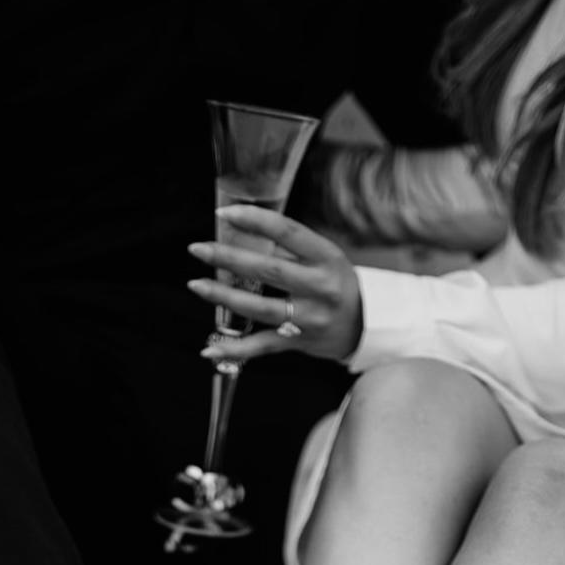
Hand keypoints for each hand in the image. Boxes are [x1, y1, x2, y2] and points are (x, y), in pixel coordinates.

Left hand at [187, 204, 361, 364]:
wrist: (368, 325)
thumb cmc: (338, 284)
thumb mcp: (325, 258)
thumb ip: (291, 249)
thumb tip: (243, 235)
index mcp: (326, 257)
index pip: (287, 232)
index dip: (254, 221)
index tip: (224, 214)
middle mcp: (319, 287)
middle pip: (268, 269)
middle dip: (229, 258)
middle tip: (198, 249)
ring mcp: (310, 317)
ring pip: (261, 308)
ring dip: (224, 297)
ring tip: (197, 286)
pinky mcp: (300, 342)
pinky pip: (262, 347)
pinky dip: (235, 350)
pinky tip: (209, 350)